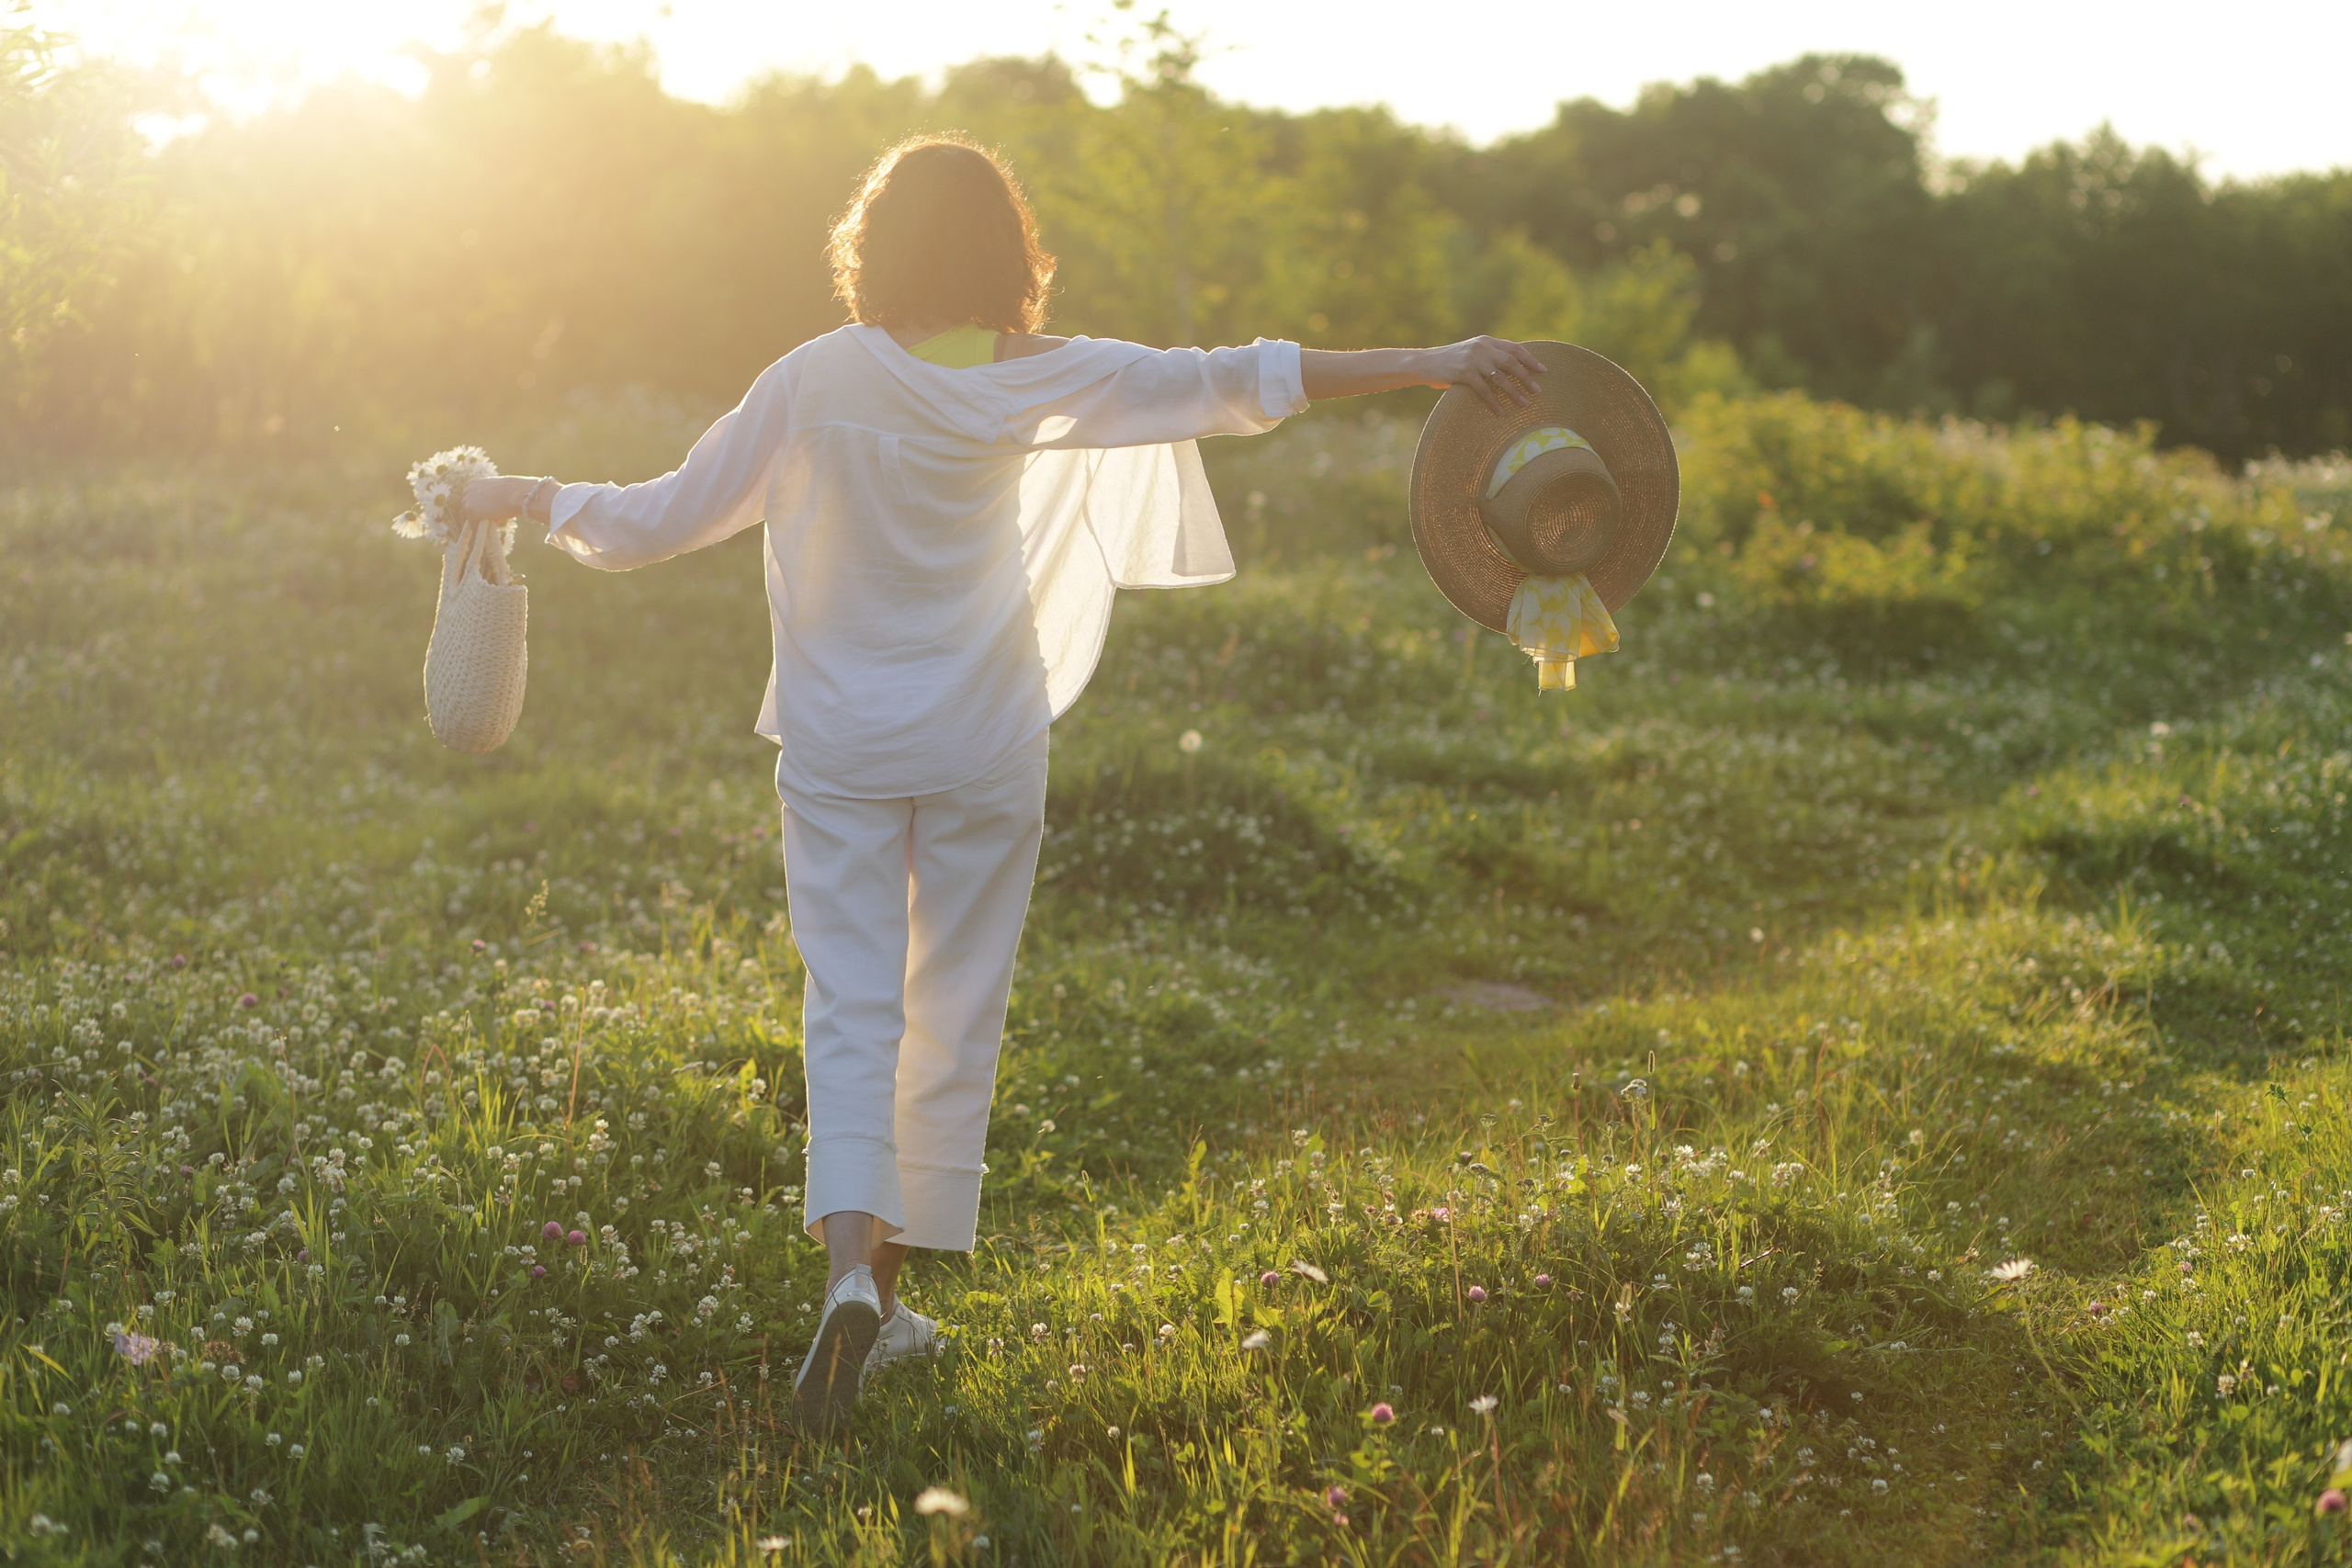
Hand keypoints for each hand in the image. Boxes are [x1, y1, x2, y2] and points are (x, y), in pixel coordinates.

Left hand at [461, 475, 540, 522]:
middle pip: (468, 506)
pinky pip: (473, 524)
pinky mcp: (471, 511)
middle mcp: (467, 490)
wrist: (516, 493)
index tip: (487, 510)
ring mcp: (468, 500)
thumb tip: (491, 509)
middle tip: (491, 517)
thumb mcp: (498, 490)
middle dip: (478, 512)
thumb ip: (491, 497)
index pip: (471, 497)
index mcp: (474, 482)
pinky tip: (490, 528)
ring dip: (480, 520)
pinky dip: (480, 528)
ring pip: (470, 515)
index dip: (480, 505)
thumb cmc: (513, 491)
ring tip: (493, 522)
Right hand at [1422, 337, 1548, 413]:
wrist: (1424, 363)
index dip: (1530, 359)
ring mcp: (1472, 360)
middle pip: (1511, 362)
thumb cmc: (1450, 362)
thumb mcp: (1471, 353)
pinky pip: (1484, 390)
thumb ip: (1488, 356)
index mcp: (1486, 342)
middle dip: (1526, 376)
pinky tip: (1501, 412)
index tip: (1543, 370)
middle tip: (1538, 390)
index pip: (1514, 348)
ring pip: (1500, 377)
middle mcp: (1481, 348)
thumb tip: (1512, 368)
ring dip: (1514, 391)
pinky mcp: (1463, 374)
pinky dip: (1494, 402)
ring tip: (1524, 403)